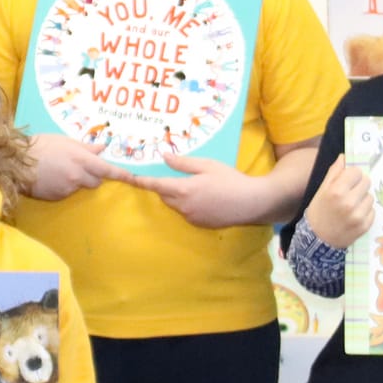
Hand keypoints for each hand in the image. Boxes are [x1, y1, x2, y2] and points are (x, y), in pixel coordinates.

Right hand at [27, 134, 125, 199]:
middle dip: (93, 176)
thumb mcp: (64, 141)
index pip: (107, 169)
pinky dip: (64, 187)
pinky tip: (52, 178)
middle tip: (80, 166)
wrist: (16, 163)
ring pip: (81, 186)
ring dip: (77, 181)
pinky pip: (68, 192)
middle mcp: (78, 176)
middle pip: (96, 181)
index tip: (132, 177)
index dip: (121, 174)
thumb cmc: (40, 146)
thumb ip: (85, 147)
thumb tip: (102, 149)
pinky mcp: (58, 197)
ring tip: (60, 170)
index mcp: (81, 159)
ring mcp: (68, 188)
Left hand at [126, 154, 259, 228]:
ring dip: (175, 196)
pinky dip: (187, 204)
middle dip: (163, 186)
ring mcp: (191, 218)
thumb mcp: (208, 165)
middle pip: (164, 196)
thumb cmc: (231, 180)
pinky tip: (203, 197)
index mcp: (184, 190)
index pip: (156, 185)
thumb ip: (184, 163)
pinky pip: (185, 213)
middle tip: (171, 175)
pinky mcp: (199, 224)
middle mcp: (184, 206)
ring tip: (192, 185)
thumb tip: (164, 157)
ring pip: (174, 205)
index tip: (131, 178)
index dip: (142, 181)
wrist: (252, 203)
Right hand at [303, 155, 373, 249]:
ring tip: (351, 206)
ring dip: (363, 198)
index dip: (352, 174)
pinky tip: (354, 215)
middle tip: (350, 192)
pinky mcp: (365, 226)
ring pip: (370, 197)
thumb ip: (334, 172)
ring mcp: (358, 216)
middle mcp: (349, 203)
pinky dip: (365, 211)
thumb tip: (344, 156)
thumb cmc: (319, 211)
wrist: (318, 239)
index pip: (356, 171)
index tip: (348, 179)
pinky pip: (372, 211)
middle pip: (367, 182)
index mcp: (336, 191)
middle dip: (359, 185)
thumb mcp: (322, 190)